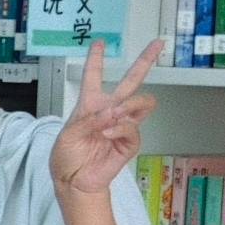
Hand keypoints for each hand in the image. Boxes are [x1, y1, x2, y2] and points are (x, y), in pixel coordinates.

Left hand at [51, 38, 161, 196]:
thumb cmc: (66, 157)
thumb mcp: (67, 135)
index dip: (96, 59)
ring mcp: (122, 125)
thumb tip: (113, 112)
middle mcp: (109, 111)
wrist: (73, 181)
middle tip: (158, 44)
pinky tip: (107, 134)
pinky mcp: (129, 142)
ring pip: (142, 102)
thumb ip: (88, 121)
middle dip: (145, 61)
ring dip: (129, 105)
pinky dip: (120, 129)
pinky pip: (133, 128)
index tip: (99, 43)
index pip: (93, 76)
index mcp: (89, 105)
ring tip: (114, 115)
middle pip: (131, 81)